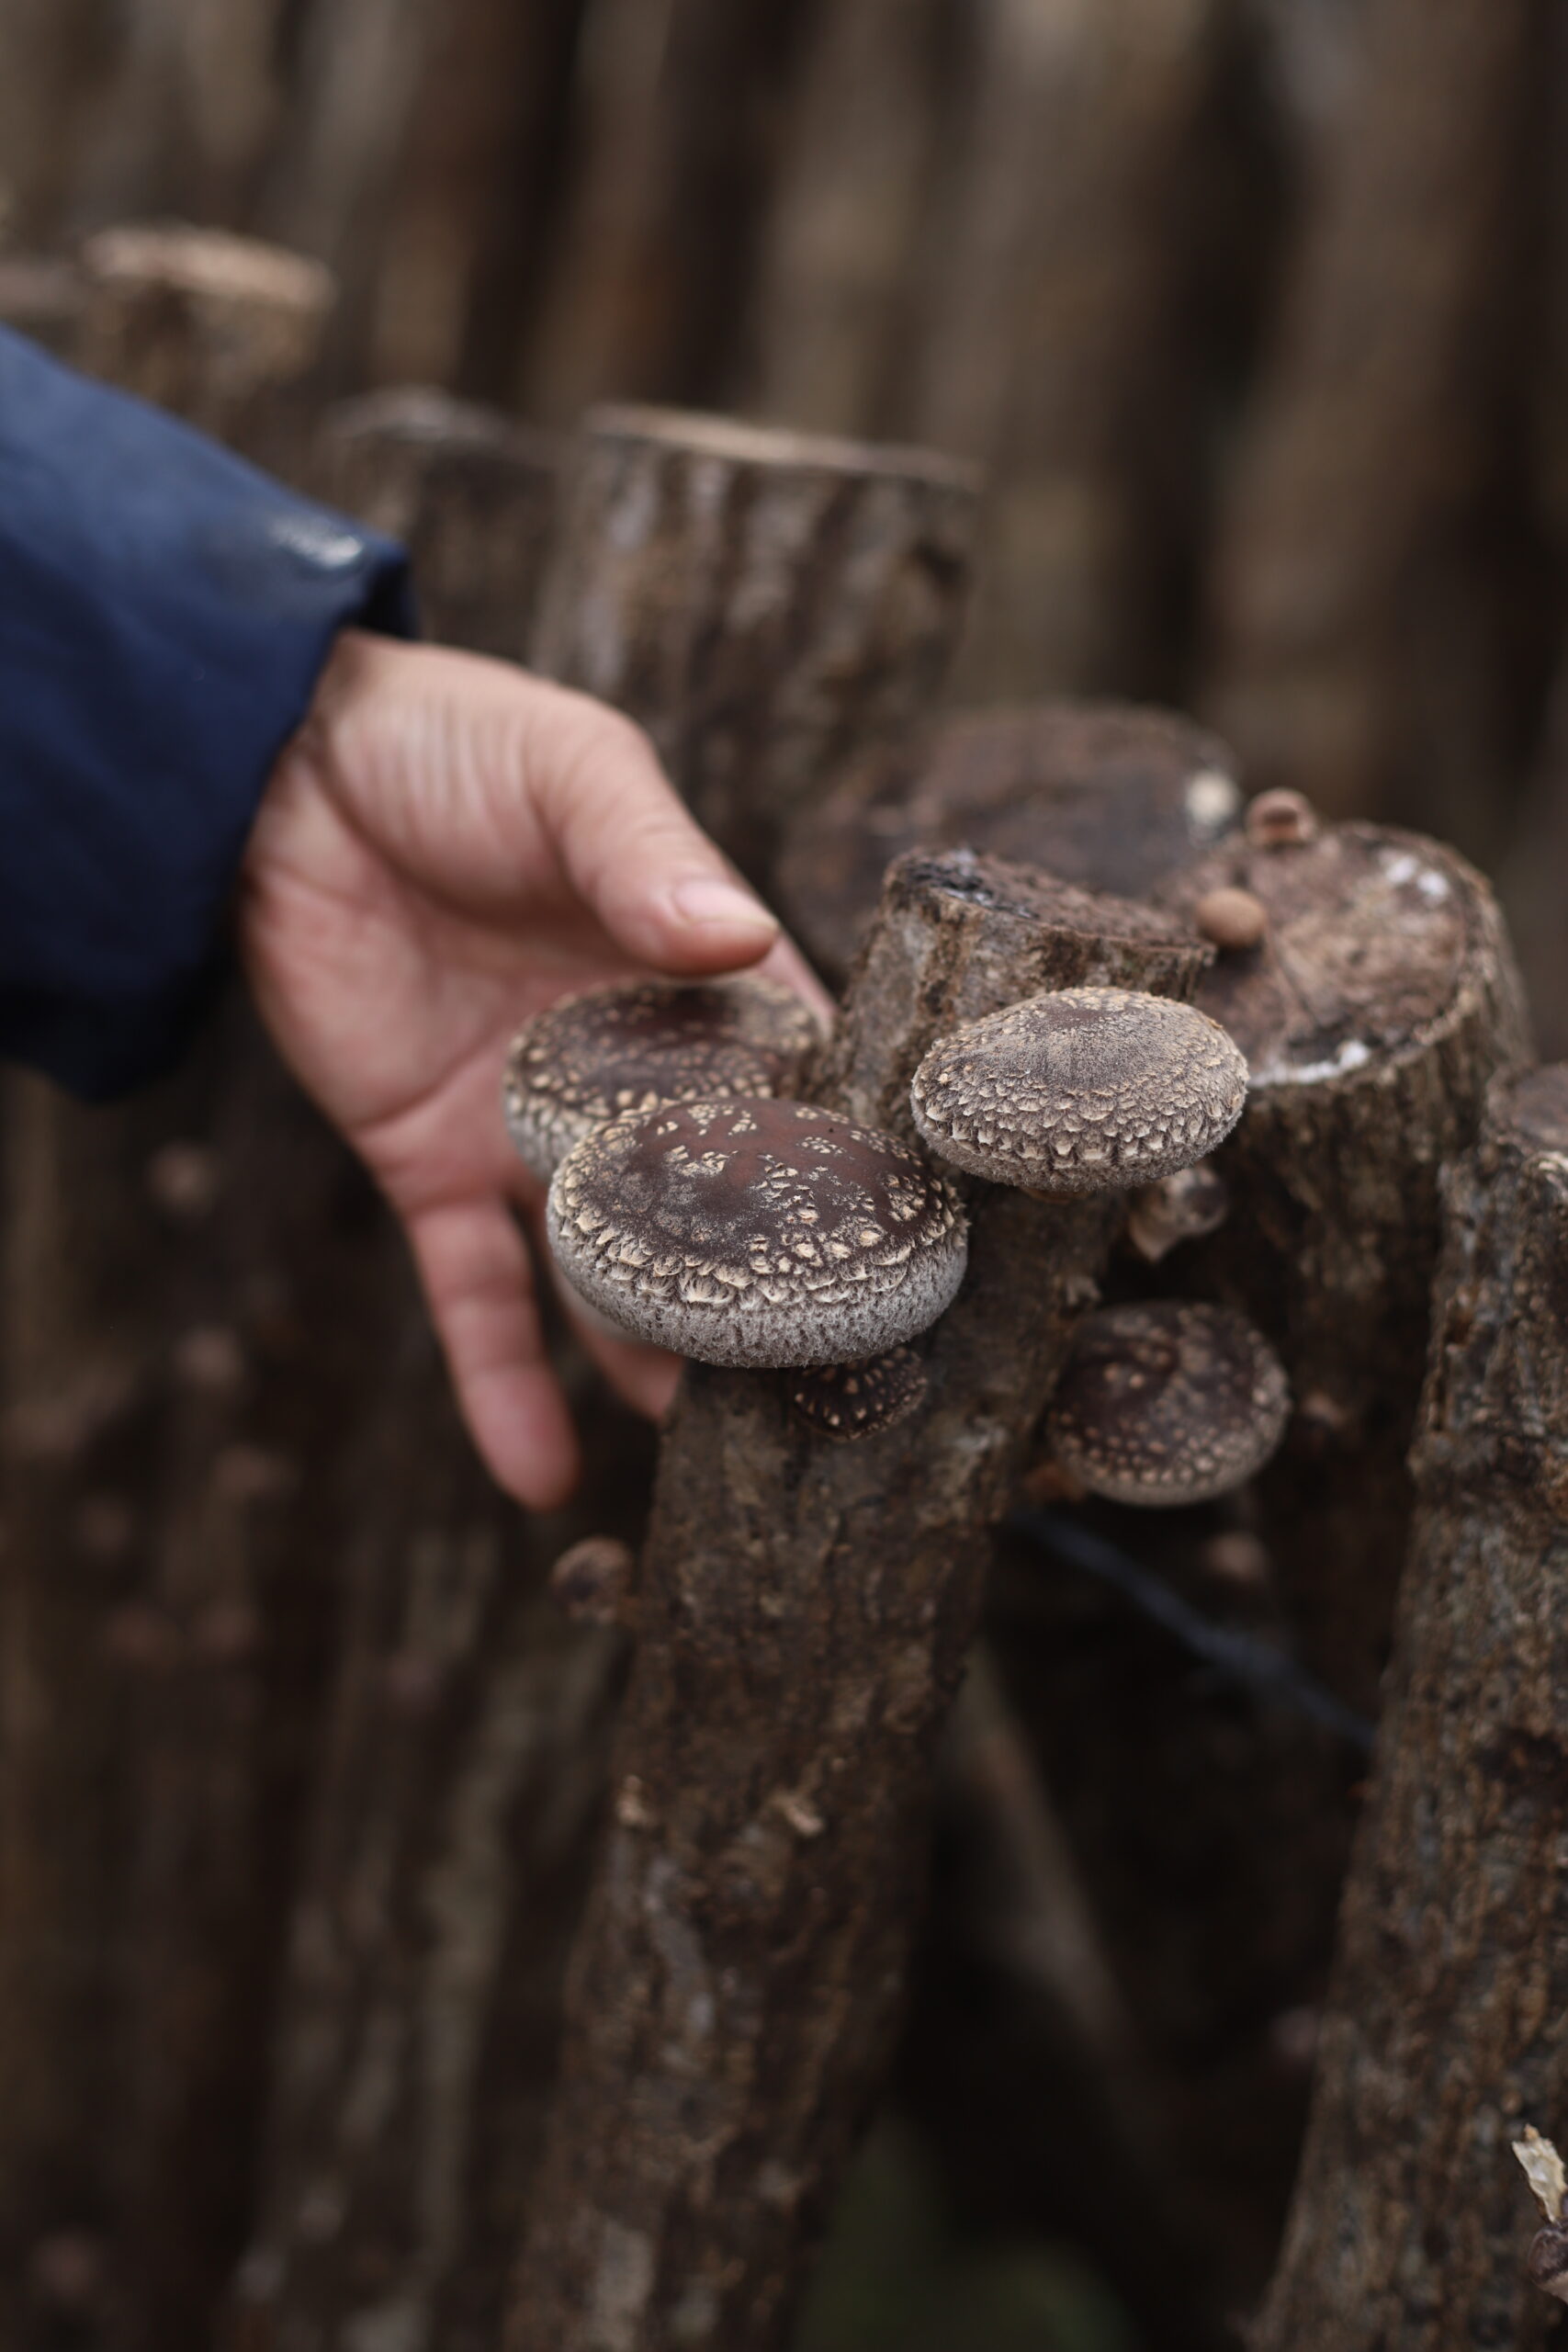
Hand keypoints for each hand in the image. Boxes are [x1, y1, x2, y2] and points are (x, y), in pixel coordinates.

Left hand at [240, 630, 831, 1509]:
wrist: (268, 766)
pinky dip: (500, 1382)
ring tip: (718, 1469)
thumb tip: (737, 935)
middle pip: (712, 1209)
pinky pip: (472, 1292)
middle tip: (833, 1408)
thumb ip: (645, 858)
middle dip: (764, 1304)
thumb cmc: (449, 743)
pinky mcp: (431, 1166)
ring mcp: (532, 1131)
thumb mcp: (568, 774)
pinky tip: (539, 1476)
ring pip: (607, 1275)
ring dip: (655, 1365)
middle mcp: (628, 1073)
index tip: (917, 1267)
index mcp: (694, 980)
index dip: (851, 1172)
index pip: (796, 1090)